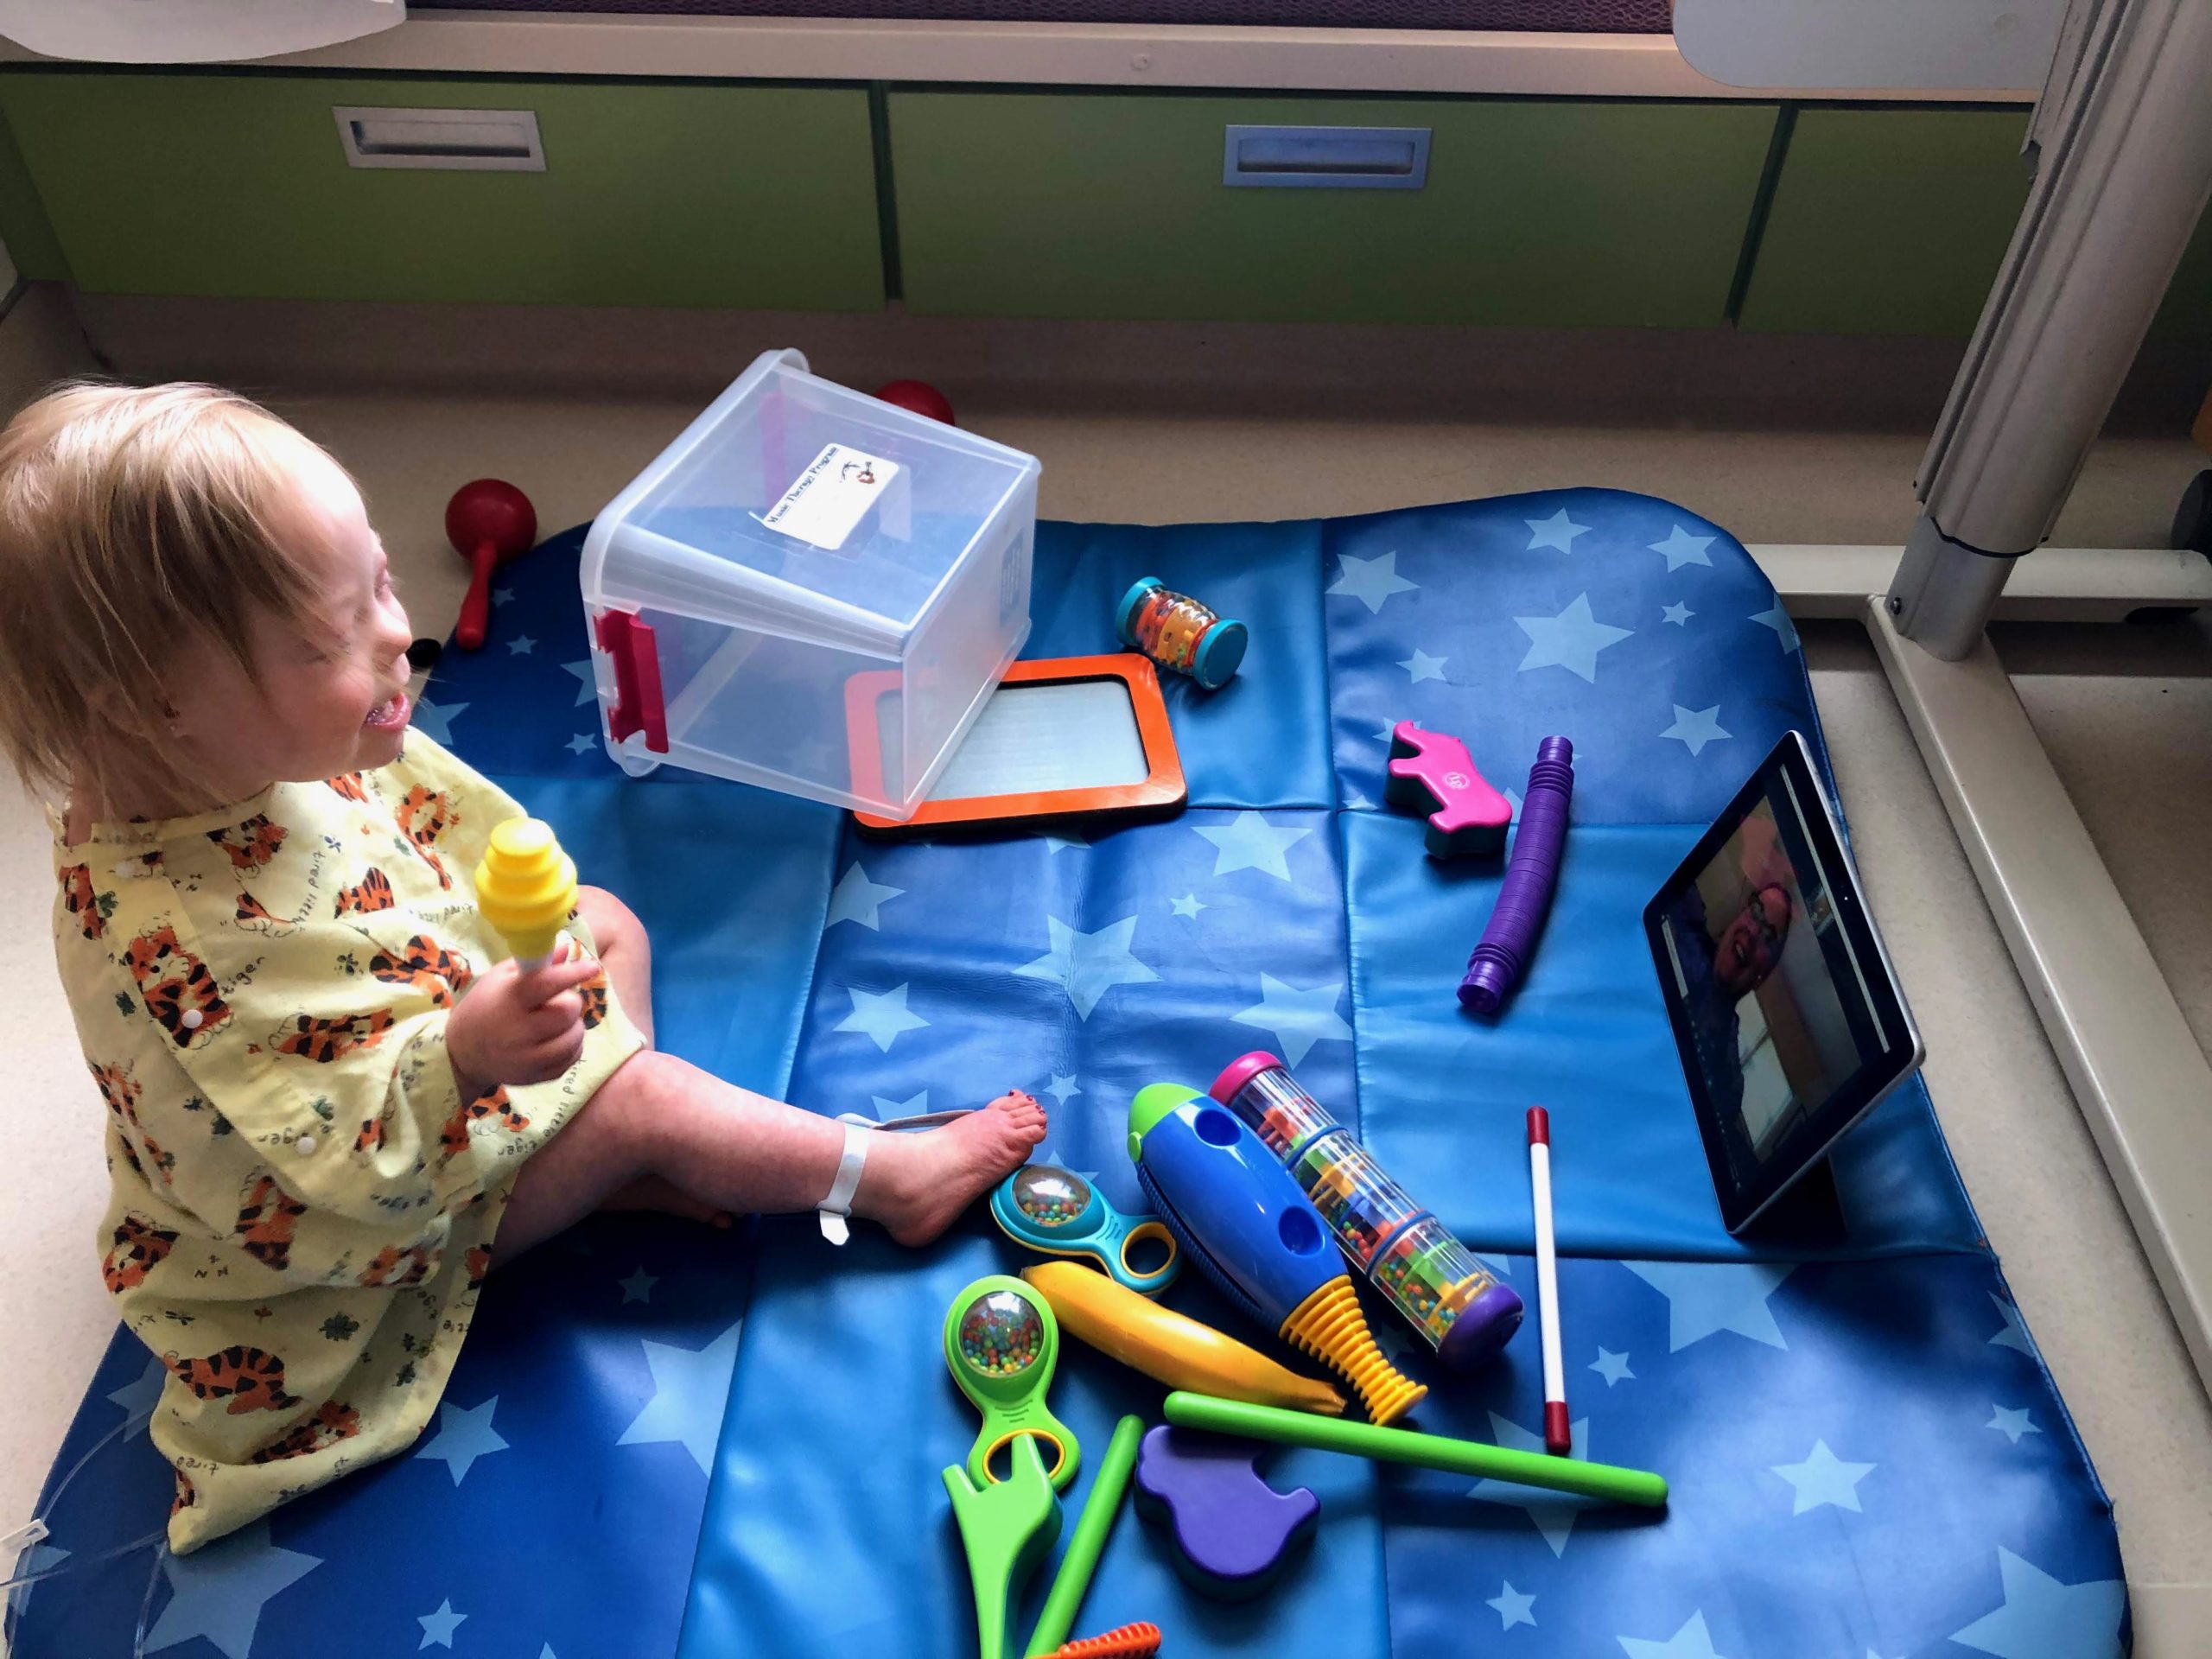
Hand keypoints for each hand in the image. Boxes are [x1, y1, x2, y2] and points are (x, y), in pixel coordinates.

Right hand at [447, 945, 600, 1096]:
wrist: (462, 1053)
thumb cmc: (486, 1007)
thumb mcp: (501, 978)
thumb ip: (534, 963)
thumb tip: (565, 946)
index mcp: (508, 1000)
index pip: (546, 984)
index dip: (572, 974)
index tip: (592, 966)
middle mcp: (517, 1031)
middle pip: (566, 1012)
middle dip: (570, 1002)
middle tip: (558, 1000)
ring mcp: (527, 1058)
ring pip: (574, 1037)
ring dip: (574, 1025)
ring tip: (557, 1020)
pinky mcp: (536, 1077)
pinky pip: (572, 1058)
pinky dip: (572, 1045)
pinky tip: (556, 1038)